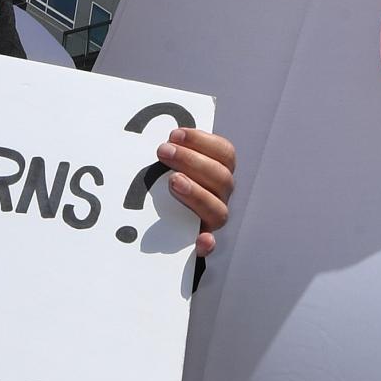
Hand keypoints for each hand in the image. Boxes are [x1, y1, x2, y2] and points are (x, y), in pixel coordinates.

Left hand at [159, 127, 237, 257]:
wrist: (155, 225)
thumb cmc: (162, 184)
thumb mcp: (169, 164)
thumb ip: (172, 151)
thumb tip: (161, 138)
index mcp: (219, 172)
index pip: (225, 153)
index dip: (202, 141)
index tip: (174, 134)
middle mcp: (220, 196)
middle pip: (221, 178)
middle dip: (192, 161)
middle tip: (163, 152)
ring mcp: (212, 220)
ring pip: (218, 209)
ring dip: (197, 193)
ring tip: (173, 181)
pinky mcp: (201, 242)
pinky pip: (210, 246)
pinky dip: (207, 243)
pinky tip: (200, 240)